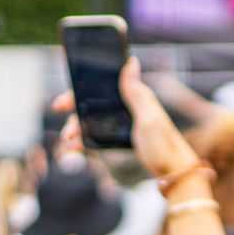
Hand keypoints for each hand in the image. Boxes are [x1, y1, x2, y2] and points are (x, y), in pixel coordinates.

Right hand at [54, 59, 201, 180]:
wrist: (173, 173)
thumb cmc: (164, 145)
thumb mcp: (150, 118)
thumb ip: (137, 93)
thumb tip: (131, 61)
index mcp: (135, 97)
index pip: (102, 86)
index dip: (80, 90)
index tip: (63, 101)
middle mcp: (126, 107)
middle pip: (91, 102)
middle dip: (73, 110)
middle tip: (61, 117)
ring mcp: (121, 123)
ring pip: (89, 120)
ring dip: (75, 128)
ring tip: (69, 140)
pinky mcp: (118, 138)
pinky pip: (94, 136)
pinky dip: (81, 140)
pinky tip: (74, 148)